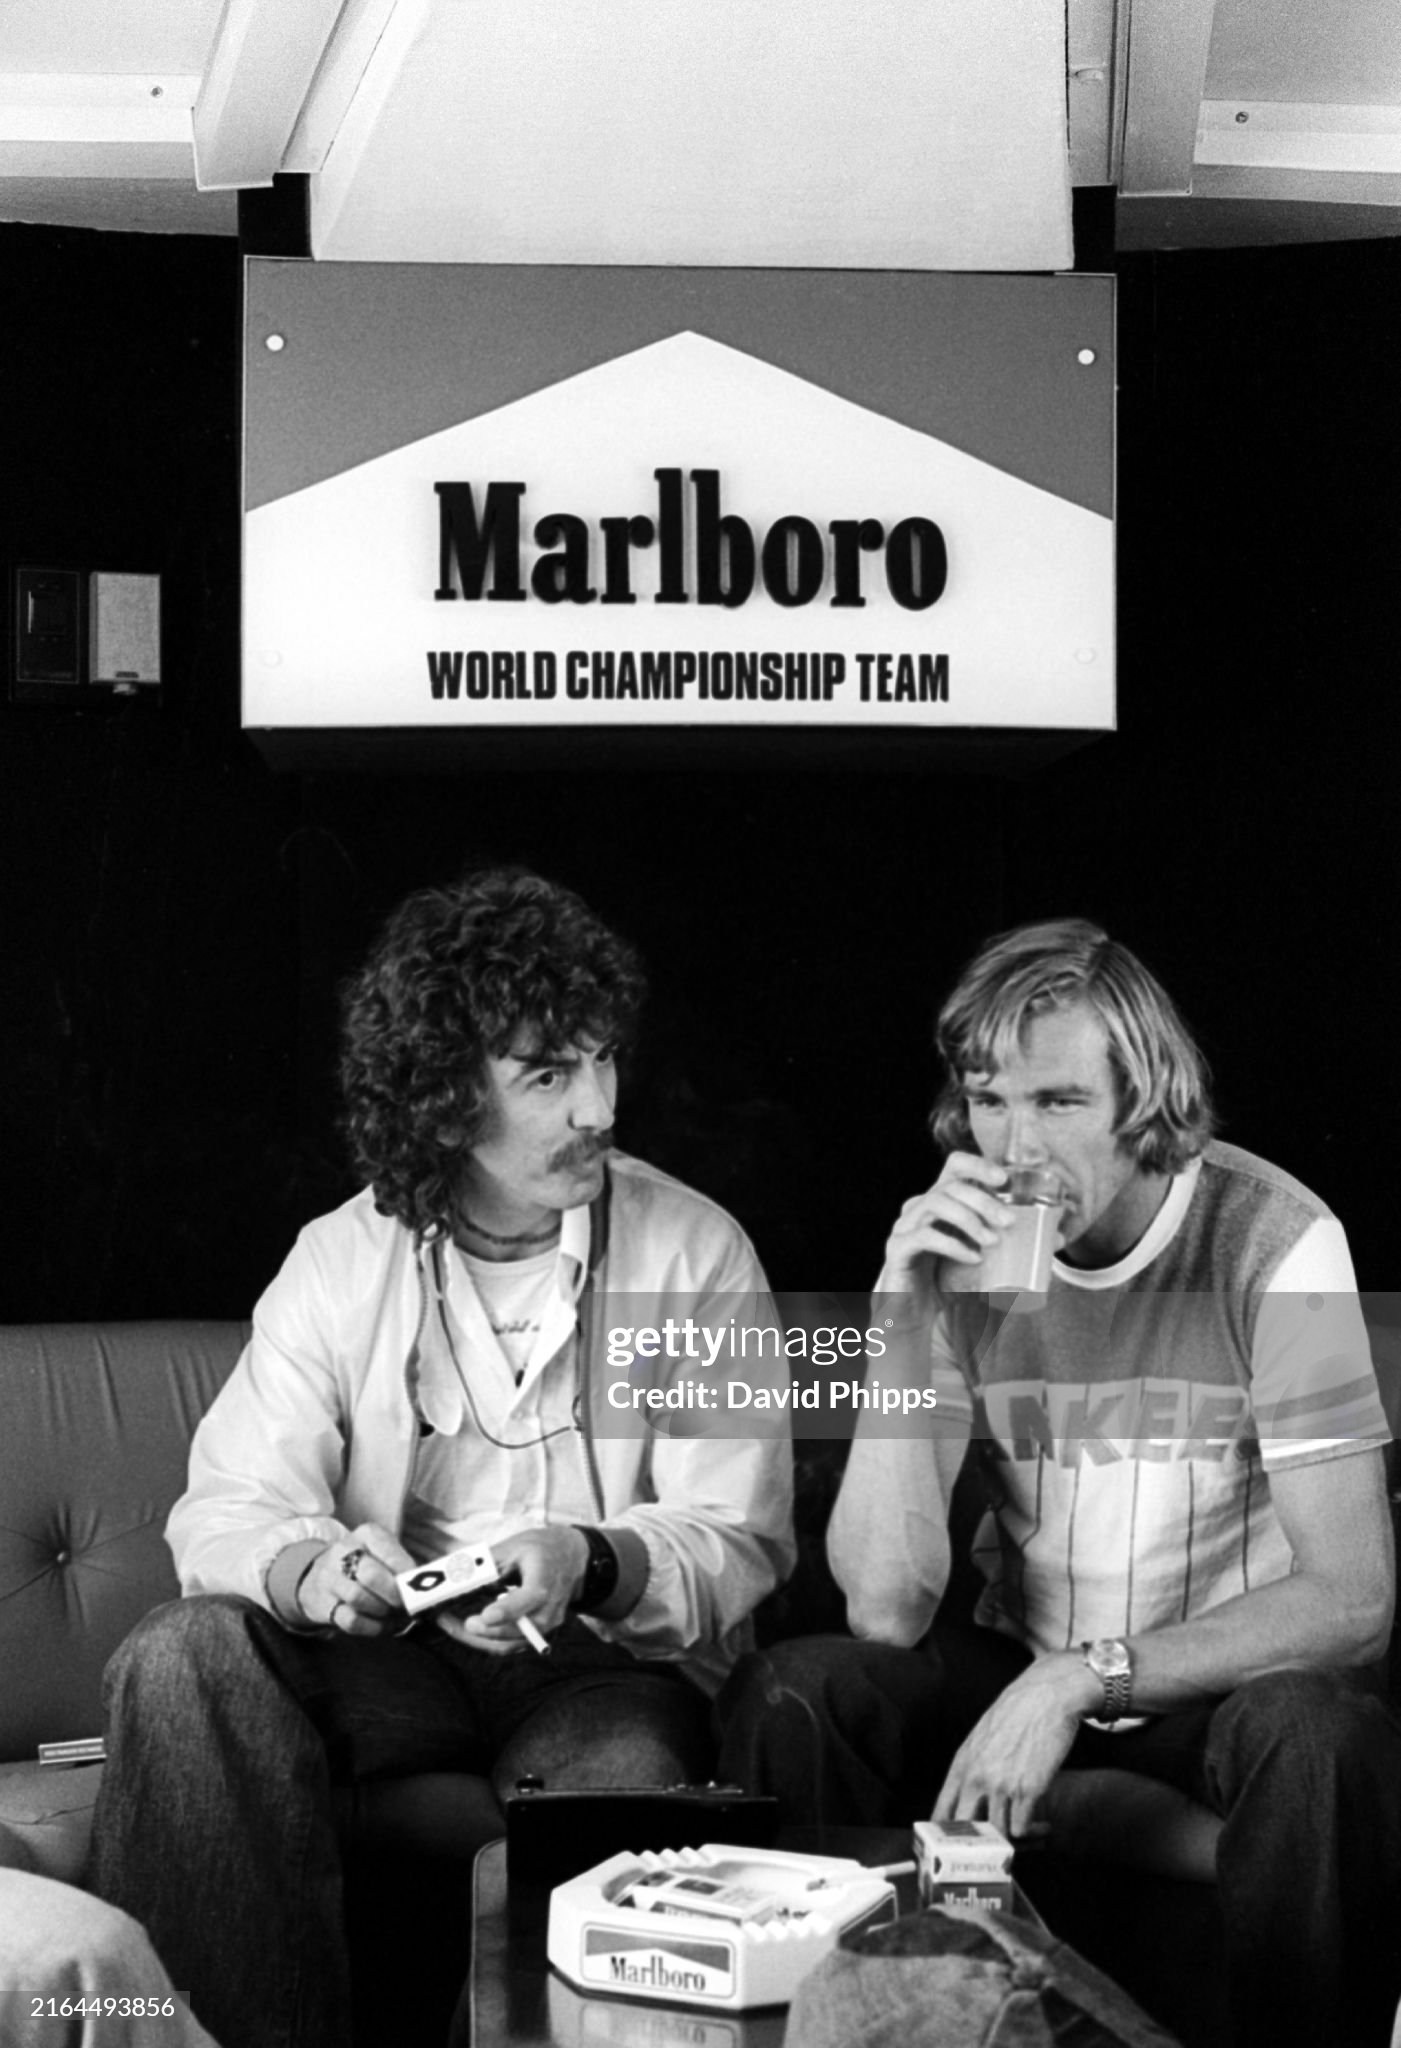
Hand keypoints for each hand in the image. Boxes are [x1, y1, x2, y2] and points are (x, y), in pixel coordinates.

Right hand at [297, 1522, 413, 1635]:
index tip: (419, 1587)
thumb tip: (433, 1587)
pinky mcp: (323, 1604)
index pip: (388, 1551)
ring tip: (394, 1614)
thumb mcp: (385, 1553)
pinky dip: (371, 1627)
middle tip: (407, 1605)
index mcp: (366, 1534)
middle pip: (371, 1576)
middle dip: (394, 1594)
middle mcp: (343, 1551)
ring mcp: (330, 1578)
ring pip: (358, 1598)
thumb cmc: (367, 1563)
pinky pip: (350, 1620)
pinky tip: (381, 1624)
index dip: (406, 1573)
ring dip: (382, 1611)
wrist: (322, 1574)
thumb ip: (406, 1567)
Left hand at [437, 1525, 588, 1654]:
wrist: (574, 1559)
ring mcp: (546, 1626)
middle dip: (487, 1631)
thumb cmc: (541, 1549)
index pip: (530, 1598)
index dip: (508, 1610)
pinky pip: (510, 1645)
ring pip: (511, 1643)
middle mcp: (549, 1608)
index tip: (487, 1615)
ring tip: (452, 1626)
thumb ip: (488, 1564)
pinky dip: (486, 1641)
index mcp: (545, 1580)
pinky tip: (466, 1630)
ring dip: (479, 1639)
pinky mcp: (537, 1634)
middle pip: (519, 1629)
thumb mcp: (515, 1547)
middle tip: (461, 1623)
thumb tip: (455, 1577)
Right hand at [879, 1153, 1011, 1310]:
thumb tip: (1057, 1238)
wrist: (914, 1312)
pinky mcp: (897, 1249)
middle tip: (1008, 1222)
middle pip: (950, 1186)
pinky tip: (972, 1258)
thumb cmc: (949, 1280)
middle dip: (983, 1200)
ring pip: (935, 1203)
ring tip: (992, 1241)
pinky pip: (923, 1236)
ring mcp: (905, 1225)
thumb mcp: (983, 1257)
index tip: (1003, 1179)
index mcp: (941, 1200)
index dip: (978, 1165)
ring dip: (969, 1219)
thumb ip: (1012, 1244)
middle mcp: (920, 1206)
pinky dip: (952, 1244)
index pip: (954, 1165)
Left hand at [933, 1654, 1098, 1839]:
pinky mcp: (1028, 1790)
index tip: (951, 1852)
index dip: (944, 1837)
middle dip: (980, 1848)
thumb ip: (972, 1768)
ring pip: (997, 1835)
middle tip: (996, 1852)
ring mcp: (1001, 1785)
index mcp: (962, 1764)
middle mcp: (976, 1777)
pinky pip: (1022, 1829)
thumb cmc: (1016, 1714)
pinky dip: (1033, 1833)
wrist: (1046, 1696)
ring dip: (1015, 1843)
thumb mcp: (981, 1738)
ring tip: (1031, 1834)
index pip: (941, 1812)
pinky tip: (1044, 1825)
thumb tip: (970, 1800)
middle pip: (966, 1831)